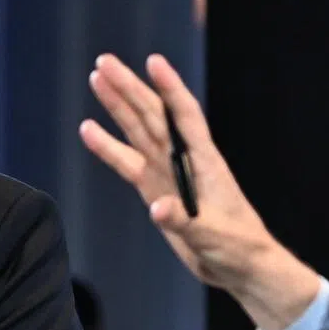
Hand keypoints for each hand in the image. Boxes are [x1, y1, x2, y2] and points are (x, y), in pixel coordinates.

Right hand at [78, 53, 321, 329]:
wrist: (239, 267)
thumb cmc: (238, 249)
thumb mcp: (214, 237)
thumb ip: (184, 222)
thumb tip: (157, 208)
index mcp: (205, 162)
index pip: (185, 116)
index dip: (170, 88)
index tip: (152, 61)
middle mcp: (183, 160)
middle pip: (152, 115)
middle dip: (129, 88)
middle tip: (105, 62)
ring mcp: (166, 174)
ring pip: (137, 131)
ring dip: (117, 106)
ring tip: (96, 79)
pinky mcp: (154, 191)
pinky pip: (126, 163)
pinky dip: (107, 146)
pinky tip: (89, 130)